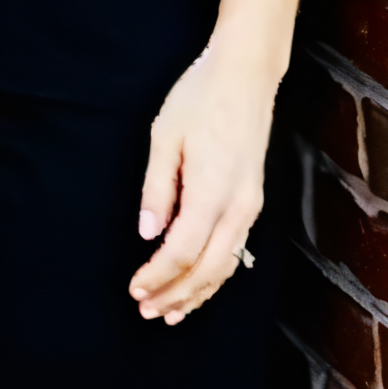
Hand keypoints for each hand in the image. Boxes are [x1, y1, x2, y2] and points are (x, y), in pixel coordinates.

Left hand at [134, 41, 278, 321]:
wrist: (245, 76)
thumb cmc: (198, 100)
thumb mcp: (164, 138)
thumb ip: (156, 189)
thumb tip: (147, 233)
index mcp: (212, 190)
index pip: (182, 251)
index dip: (158, 276)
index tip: (134, 289)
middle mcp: (238, 205)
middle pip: (207, 268)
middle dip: (176, 293)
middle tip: (146, 310)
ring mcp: (250, 205)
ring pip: (226, 264)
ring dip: (198, 292)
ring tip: (171, 311)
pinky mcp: (253, 201)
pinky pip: (236, 249)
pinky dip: (217, 274)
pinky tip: (200, 285)